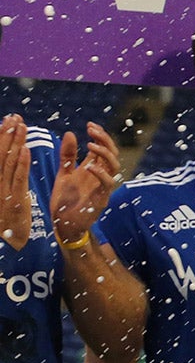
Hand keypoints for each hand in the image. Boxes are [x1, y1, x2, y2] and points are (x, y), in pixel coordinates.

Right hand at [0, 116, 31, 249]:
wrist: (3, 245)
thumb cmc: (4, 221)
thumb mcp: (3, 195)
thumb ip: (7, 176)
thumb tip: (12, 159)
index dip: (1, 136)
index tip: (7, 120)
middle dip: (7, 134)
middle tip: (15, 116)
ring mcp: (2, 190)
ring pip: (8, 162)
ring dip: (14, 143)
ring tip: (21, 126)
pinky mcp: (14, 200)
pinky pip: (17, 179)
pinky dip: (20, 164)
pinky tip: (25, 150)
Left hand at [49, 123, 119, 242]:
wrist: (63, 224)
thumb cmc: (65, 200)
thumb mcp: (64, 173)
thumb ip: (68, 155)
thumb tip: (71, 133)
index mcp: (93, 169)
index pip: (104, 148)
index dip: (100, 135)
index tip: (90, 125)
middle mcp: (101, 177)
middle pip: (113, 153)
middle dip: (105, 139)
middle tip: (91, 130)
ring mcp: (103, 188)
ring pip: (115, 166)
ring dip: (105, 153)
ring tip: (90, 144)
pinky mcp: (101, 199)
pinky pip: (107, 184)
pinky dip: (101, 173)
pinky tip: (89, 165)